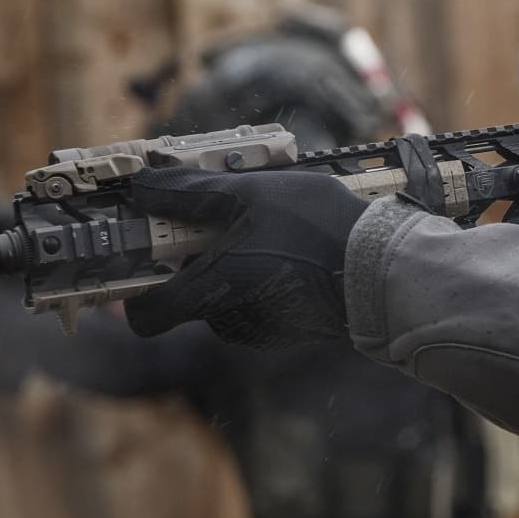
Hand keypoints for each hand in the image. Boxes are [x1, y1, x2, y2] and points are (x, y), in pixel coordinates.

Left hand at [122, 167, 369, 348]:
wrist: (381, 269)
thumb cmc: (314, 229)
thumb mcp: (248, 192)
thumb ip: (190, 192)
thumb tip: (143, 186)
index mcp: (209, 291)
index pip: (147, 317)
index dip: (136, 293)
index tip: (146, 262)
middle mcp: (230, 320)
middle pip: (192, 296)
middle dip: (202, 262)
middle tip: (226, 225)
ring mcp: (263, 330)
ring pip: (229, 299)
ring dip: (239, 270)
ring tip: (271, 234)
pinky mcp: (292, 331)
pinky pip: (263, 305)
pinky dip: (269, 282)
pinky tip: (295, 254)